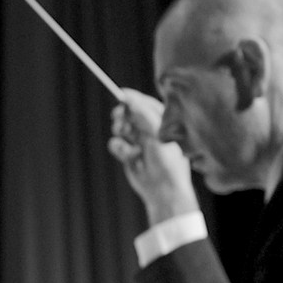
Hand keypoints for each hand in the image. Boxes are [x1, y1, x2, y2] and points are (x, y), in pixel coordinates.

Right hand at [108, 90, 196, 224]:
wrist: (162, 189)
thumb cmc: (167, 161)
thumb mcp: (156, 132)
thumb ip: (142, 113)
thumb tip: (128, 98)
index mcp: (162, 122)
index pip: (146, 104)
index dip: (134, 98)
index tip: (121, 94)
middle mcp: (150, 130)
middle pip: (130, 114)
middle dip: (123, 115)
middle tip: (118, 116)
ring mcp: (138, 141)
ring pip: (120, 128)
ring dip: (122, 132)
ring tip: (129, 139)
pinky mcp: (128, 153)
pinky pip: (115, 144)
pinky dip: (120, 149)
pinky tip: (131, 156)